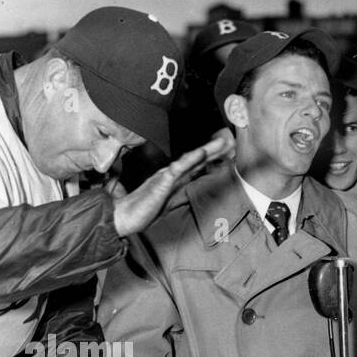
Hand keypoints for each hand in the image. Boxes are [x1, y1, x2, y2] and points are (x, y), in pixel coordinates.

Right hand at [112, 128, 235, 238]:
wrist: (124, 217)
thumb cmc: (142, 210)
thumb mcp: (166, 202)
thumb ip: (176, 193)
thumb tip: (187, 189)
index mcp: (174, 179)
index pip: (197, 165)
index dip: (213, 157)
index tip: (228, 151)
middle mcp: (172, 174)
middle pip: (198, 159)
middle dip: (215, 150)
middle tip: (232, 140)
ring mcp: (167, 176)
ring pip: (191, 160)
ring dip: (208, 150)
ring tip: (222, 141)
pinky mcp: (161, 182)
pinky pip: (179, 168)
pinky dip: (191, 160)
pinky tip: (201, 153)